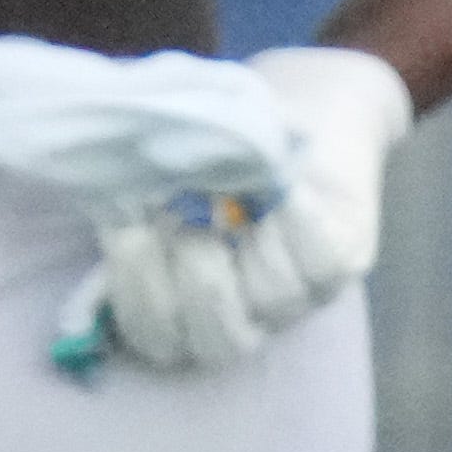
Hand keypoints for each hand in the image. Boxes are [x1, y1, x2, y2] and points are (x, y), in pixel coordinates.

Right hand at [82, 45, 410, 377]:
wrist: (298, 107)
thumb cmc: (210, 145)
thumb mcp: (158, 166)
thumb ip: (127, 193)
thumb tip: (107, 203)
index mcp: (186, 306)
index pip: (155, 340)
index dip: (138, 296)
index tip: (126, 231)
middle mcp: (247, 317)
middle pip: (219, 343)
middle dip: (197, 282)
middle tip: (184, 219)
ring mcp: (301, 299)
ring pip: (272, 298)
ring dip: (245, 240)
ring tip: (229, 190)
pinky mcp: (345, 263)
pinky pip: (319, 262)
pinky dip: (294, 222)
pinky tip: (277, 185)